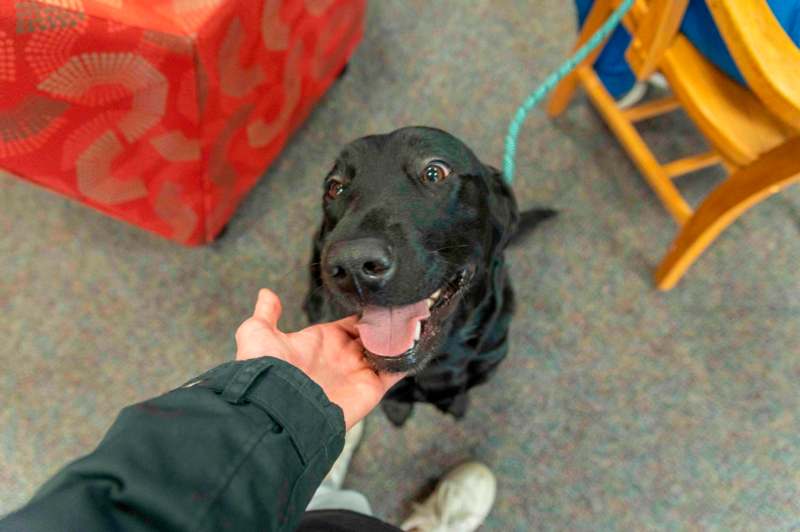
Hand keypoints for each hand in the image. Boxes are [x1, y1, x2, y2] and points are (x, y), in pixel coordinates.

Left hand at [235, 289, 405, 429]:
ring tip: (414, 319)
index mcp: (322, 342)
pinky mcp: (371, 388)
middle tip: (402, 306)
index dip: (365, 312)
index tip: (379, 299)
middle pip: (372, 337)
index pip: (351, 324)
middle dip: (385, 324)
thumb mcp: (259, 333)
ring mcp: (358, 373)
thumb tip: (266, 294)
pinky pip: (394, 371)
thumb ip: (266, 314)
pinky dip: (406, 358)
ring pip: (386, 352)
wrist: (278, 407)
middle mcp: (342, 357)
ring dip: (398, 338)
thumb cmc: (267, 372)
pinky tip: (416, 341)